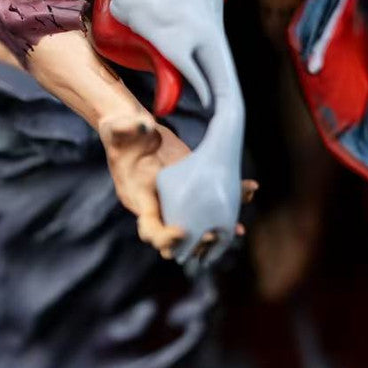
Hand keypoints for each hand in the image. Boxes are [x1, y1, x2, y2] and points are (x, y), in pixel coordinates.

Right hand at [99, 112, 254, 261]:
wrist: (134, 130)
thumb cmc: (122, 132)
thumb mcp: (119, 128)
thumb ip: (127, 127)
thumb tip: (145, 125)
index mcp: (139, 199)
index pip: (150, 228)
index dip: (164, 236)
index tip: (181, 232)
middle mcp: (159, 206)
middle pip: (177, 238)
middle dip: (196, 241)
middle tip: (214, 236)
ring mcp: (177, 200)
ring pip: (198, 225)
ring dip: (216, 229)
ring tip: (238, 227)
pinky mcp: (192, 187)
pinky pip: (210, 203)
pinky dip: (228, 202)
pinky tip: (248, 192)